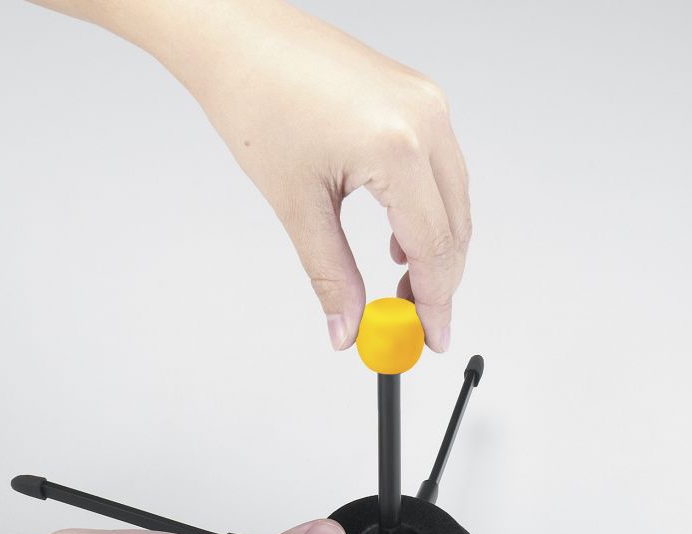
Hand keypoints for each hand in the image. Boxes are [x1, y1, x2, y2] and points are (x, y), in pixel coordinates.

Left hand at [32, 0, 471, 352]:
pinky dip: (428, 212)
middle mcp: (425, 119)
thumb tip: (347, 327)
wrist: (237, 37)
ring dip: (435, 250)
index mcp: (397, 145)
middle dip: (438, 283)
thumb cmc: (257, 97)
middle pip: (454, 228)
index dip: (435, 303)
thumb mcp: (298, 205)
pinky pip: (442, 171)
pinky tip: (398, 236)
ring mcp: (427, 104)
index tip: (428, 339)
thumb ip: (331, 275)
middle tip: (410, 323)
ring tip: (400, 286)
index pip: (434, 248)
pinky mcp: (419, 98)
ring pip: (453, 202)